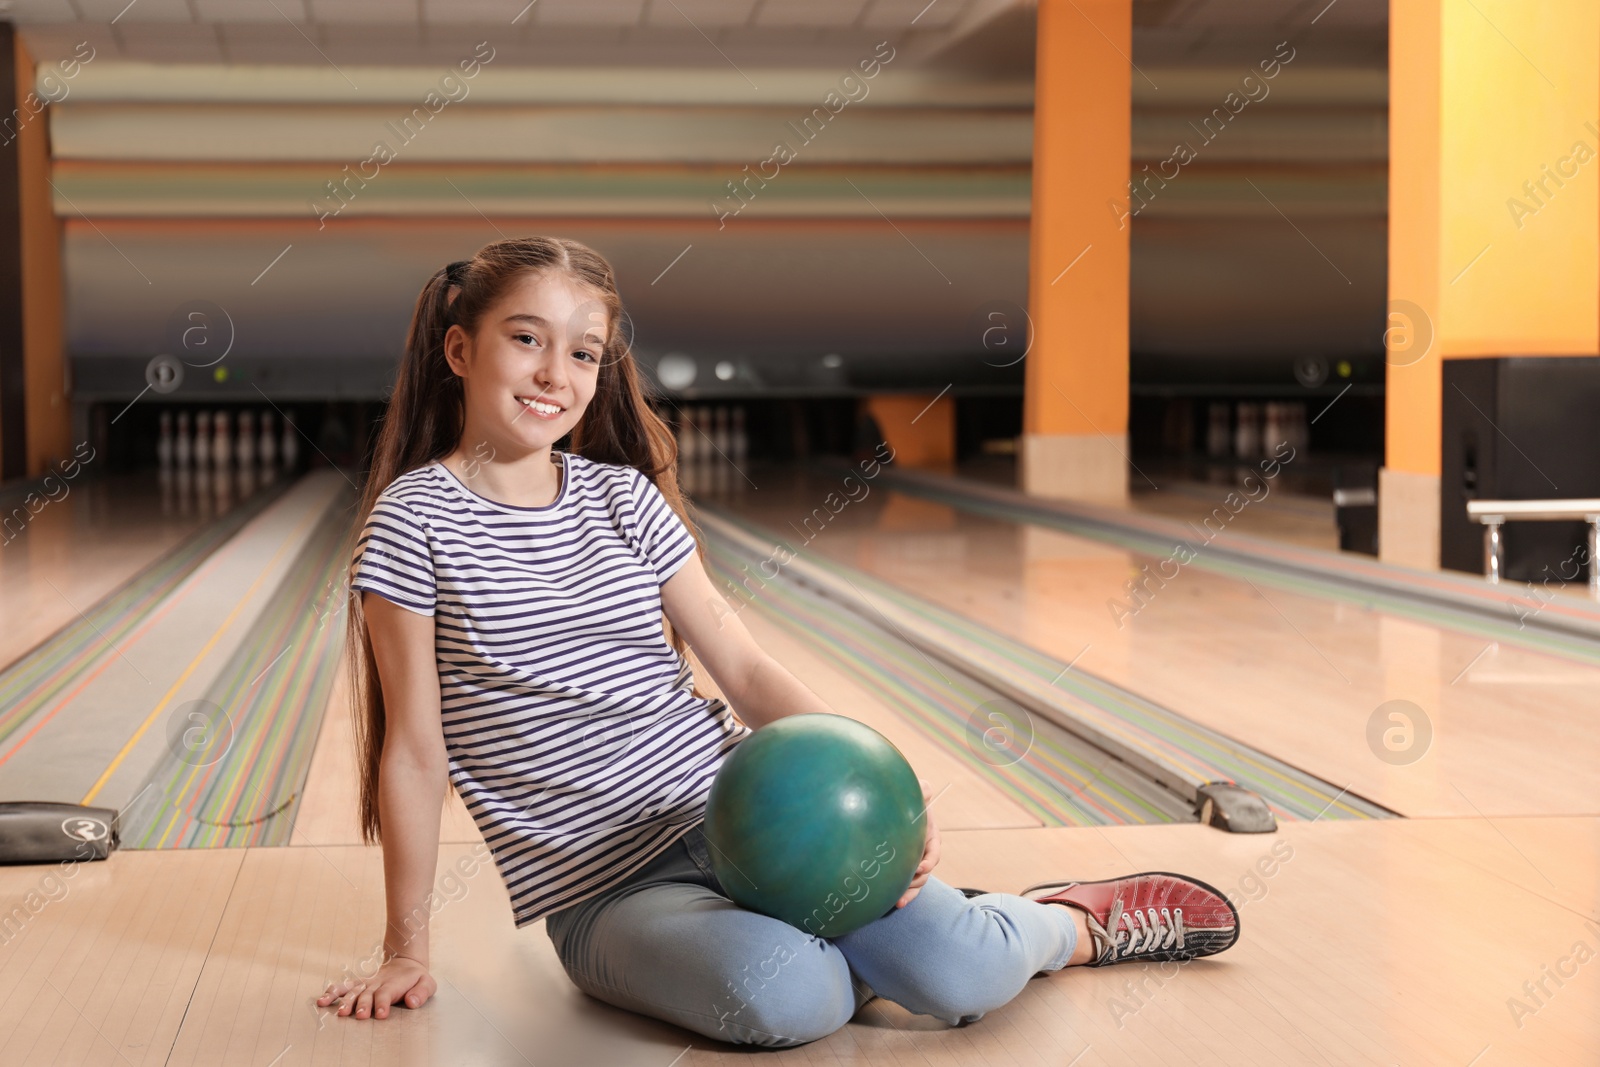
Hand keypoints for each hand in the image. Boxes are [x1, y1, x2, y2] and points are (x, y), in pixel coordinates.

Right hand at [317, 954, 435, 1020]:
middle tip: (359, 1015)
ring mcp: (366, 984)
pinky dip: (332, 992)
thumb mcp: (427, 983)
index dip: (382, 1003)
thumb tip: (412, 1002)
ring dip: (345, 1001)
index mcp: (393, 984)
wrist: (405, 962)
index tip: (380, 1014)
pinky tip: (322, 1000)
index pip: (386, 994)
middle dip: (362, 1005)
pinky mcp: (358, 984)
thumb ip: (421, 992)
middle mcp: (377, 984)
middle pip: (367, 994)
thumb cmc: (417, 978)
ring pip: (353, 991)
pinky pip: (343, 987)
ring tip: (339, 1012)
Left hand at [895, 778, 940, 908]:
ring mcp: (911, 861)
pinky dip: (903, 895)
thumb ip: (922, 790)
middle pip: (926, 871)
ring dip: (910, 892)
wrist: (888, 805)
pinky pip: (904, 885)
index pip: (934, 851)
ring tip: (899, 900)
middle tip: (908, 883)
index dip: (929, 860)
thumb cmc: (905, 798)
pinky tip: (894, 903)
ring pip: (916, 882)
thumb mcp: (916, 792)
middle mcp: (922, 851)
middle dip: (919, 880)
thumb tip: (926, 788)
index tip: (921, 867)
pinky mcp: (900, 868)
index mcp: (929, 835)